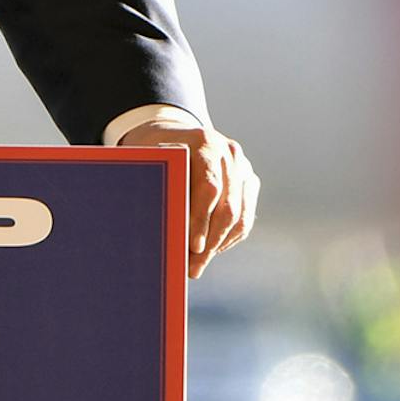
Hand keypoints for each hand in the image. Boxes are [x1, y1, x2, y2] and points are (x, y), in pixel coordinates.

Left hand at [120, 122, 259, 278]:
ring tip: (198, 266)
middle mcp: (229, 153)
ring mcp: (243, 168)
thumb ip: (157, 184)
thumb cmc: (155, 151)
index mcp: (204, 141)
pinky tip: (210, 251)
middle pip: (227, 206)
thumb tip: (156, 229)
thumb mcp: (150, 159)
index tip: (192, 246)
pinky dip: (227, 239)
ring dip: (218, 246)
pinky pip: (244, 219)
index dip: (201, 219)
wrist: (174, 133)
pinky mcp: (249, 182)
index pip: (208, 186)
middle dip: (209, 242)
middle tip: (192, 267)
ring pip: (239, 217)